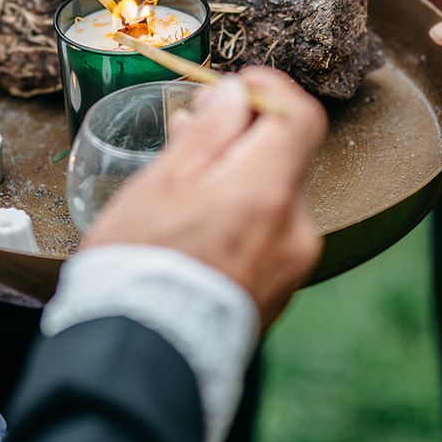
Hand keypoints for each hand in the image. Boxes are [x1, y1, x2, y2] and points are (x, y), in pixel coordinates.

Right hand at [83, 67, 325, 329]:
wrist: (142, 356)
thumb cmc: (141, 264)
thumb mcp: (162, 183)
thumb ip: (208, 133)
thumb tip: (235, 95)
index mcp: (268, 191)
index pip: (300, 116)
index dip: (270, 90)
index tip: (236, 85)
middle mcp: (295, 227)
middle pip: (284, 158)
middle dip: (242, 136)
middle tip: (192, 127)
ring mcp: (291, 265)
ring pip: (273, 198)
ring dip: (238, 177)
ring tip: (184, 181)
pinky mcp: (279, 292)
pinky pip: (268, 236)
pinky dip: (242, 217)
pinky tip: (199, 224)